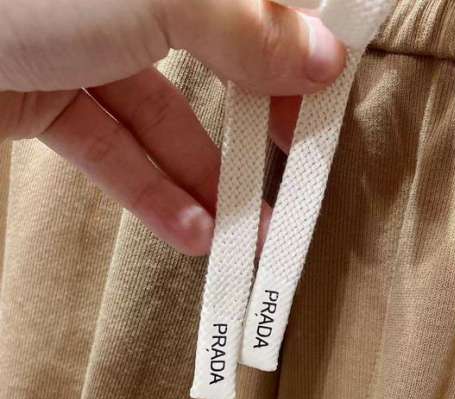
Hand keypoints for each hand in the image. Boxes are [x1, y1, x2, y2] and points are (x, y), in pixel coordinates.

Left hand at [0, 0, 344, 254]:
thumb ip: (245, 28)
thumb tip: (325, 59)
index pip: (252, 5)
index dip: (295, 52)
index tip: (326, 105)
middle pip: (212, 65)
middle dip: (256, 131)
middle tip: (293, 184)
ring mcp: (84, 45)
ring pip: (162, 120)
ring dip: (207, 181)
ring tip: (249, 237)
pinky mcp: (46, 98)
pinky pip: (111, 149)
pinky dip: (150, 192)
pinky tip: (193, 235)